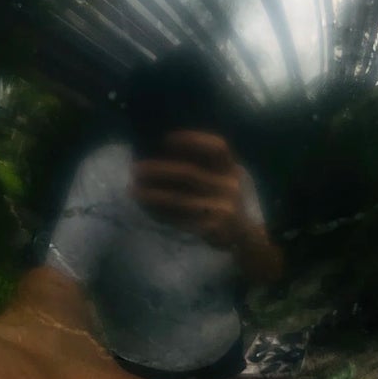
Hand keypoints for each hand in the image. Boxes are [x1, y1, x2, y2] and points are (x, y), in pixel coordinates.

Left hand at [131, 130, 283, 281]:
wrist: (244, 238)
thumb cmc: (225, 201)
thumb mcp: (223, 180)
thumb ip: (204, 168)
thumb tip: (161, 153)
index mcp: (231, 169)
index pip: (217, 147)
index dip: (193, 140)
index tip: (166, 140)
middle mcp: (229, 185)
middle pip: (189, 173)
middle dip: (159, 170)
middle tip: (136, 169)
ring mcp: (222, 208)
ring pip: (180, 199)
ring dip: (153, 194)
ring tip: (134, 189)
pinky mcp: (213, 227)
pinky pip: (181, 219)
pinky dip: (161, 213)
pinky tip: (147, 208)